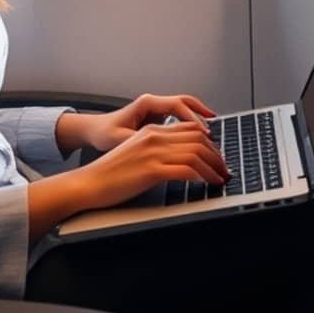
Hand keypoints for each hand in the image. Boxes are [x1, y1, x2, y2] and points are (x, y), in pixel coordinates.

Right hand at [74, 115, 229, 212]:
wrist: (88, 183)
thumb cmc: (109, 174)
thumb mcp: (135, 153)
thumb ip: (155, 150)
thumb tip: (178, 160)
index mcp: (150, 131)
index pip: (189, 129)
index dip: (209, 142)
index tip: (217, 156)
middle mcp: (153, 137)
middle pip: (197, 139)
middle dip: (217, 155)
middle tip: (224, 169)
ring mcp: (152, 152)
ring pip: (196, 153)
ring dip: (214, 167)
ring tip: (221, 178)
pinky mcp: (151, 170)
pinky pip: (186, 170)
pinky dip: (203, 176)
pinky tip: (208, 183)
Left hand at [83, 92, 215, 152]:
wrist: (95, 131)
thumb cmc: (104, 133)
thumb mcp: (120, 139)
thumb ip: (139, 142)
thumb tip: (157, 148)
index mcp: (146, 104)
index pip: (177, 105)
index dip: (192, 118)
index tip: (203, 132)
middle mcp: (153, 103)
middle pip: (185, 102)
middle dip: (201, 114)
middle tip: (213, 130)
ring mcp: (156, 109)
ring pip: (184, 107)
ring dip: (199, 117)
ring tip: (212, 130)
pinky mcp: (158, 117)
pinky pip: (180, 116)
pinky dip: (191, 123)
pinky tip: (199, 135)